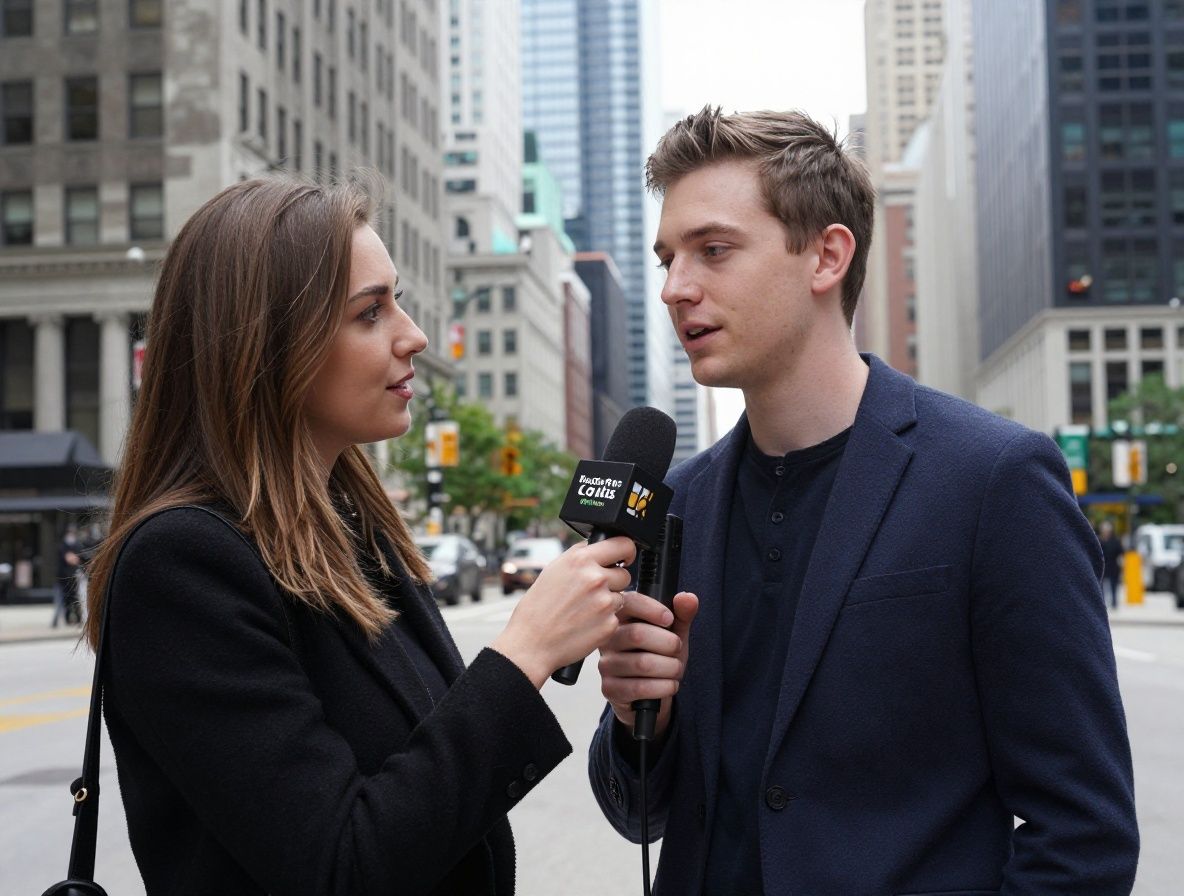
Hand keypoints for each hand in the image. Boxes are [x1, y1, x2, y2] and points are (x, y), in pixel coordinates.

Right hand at [491, 536, 636, 688]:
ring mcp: (604, 602)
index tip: (624, 557)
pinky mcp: (610, 624)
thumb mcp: (553, 570)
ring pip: (621, 596)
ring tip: (585, 610)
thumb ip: (579, 556)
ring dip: (609, 602)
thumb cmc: (537, 609)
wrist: (531, 644)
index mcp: (580, 560)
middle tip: (593, 592)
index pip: (623, 544)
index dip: (626, 551)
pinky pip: (616, 617)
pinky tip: (585, 623)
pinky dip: (605, 620)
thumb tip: (598, 546)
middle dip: (613, 581)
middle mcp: (595, 578)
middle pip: (624, 574)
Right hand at [597, 591, 697, 741]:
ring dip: (670, 668)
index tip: (670, 620)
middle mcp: (608, 639)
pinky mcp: (609, 688)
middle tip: (677, 650)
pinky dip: (663, 687)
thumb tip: (688, 598)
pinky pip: (639, 687)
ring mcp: (606, 664)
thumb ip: (682, 615)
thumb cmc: (659, 658)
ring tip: (676, 669)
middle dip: (669, 644)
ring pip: (642, 663)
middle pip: (637, 634)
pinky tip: (670, 685)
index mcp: (621, 618)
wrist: (651, 695)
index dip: (652, 609)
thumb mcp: (674, 634)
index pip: (629, 602)